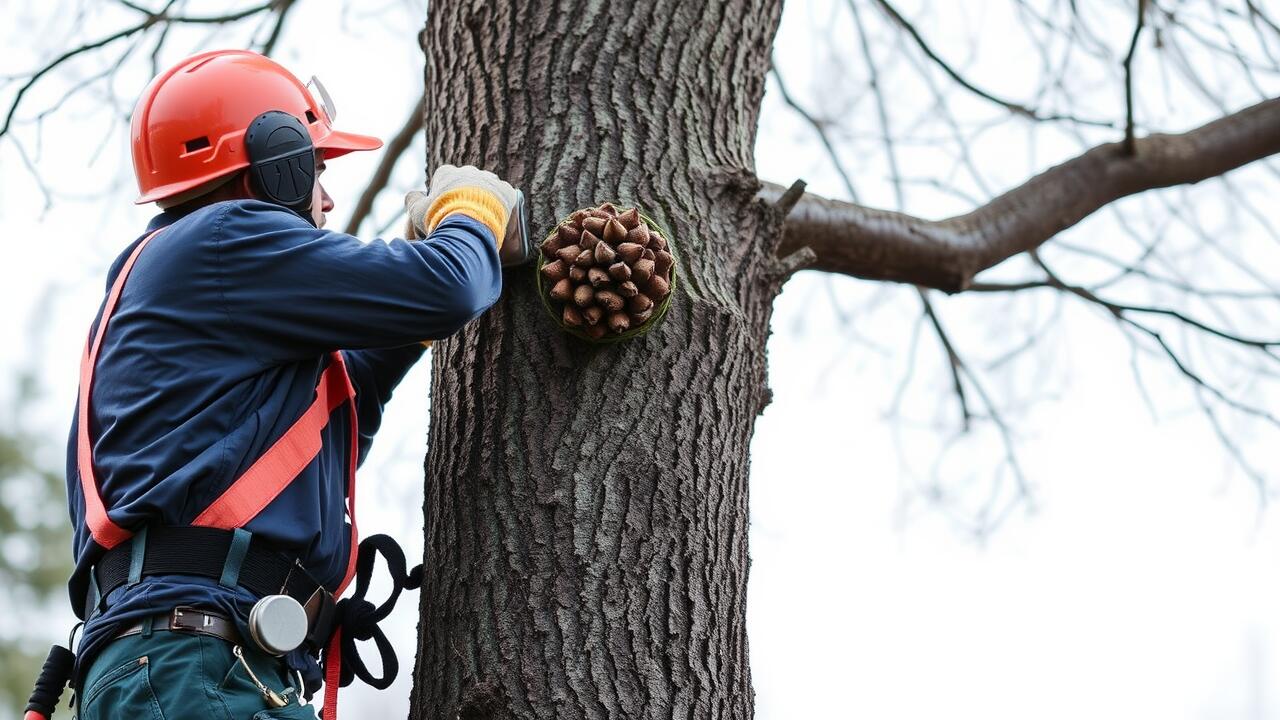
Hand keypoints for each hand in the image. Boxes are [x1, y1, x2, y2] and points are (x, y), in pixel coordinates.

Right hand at [403, 165, 517, 241]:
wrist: (468, 226)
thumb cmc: (440, 218)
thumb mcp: (417, 211)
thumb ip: (412, 200)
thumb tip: (413, 194)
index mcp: (447, 172)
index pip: (443, 179)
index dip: (443, 196)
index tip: (445, 210)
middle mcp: (469, 171)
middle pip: (467, 182)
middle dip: (465, 195)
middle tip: (465, 215)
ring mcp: (489, 179)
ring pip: (487, 187)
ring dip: (485, 198)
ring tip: (482, 217)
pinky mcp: (507, 190)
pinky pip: (505, 196)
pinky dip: (502, 205)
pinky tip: (498, 218)